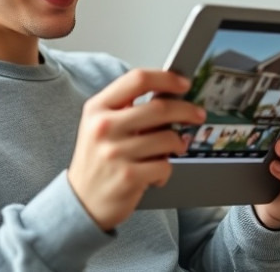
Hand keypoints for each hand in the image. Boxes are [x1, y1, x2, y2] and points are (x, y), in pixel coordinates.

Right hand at [68, 69, 205, 230]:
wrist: (81, 201)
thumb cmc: (98, 160)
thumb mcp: (101, 126)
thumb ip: (127, 108)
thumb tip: (170, 94)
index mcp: (97, 108)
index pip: (137, 79)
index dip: (166, 79)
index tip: (183, 84)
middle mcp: (103, 127)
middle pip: (160, 107)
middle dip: (187, 110)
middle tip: (197, 115)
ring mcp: (115, 152)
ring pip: (168, 138)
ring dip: (178, 144)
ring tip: (171, 150)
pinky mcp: (128, 177)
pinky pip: (165, 166)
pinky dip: (165, 171)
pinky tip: (154, 174)